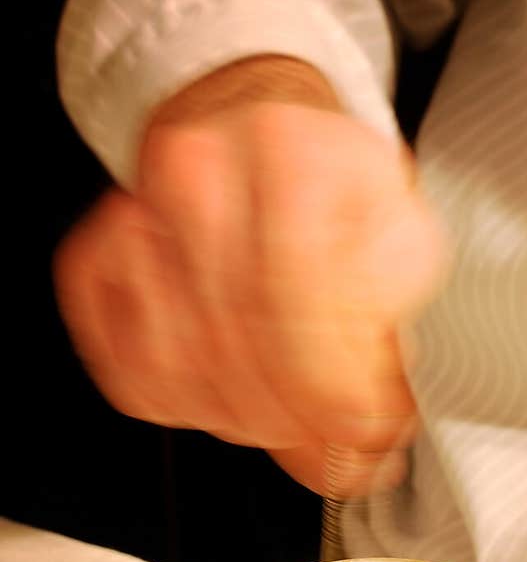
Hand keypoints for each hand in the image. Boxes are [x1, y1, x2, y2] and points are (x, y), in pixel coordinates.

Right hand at [52, 56, 449, 494]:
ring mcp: (131, 212)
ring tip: (288, 414)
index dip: (331, 392)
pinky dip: (185, 408)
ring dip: (241, 420)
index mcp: (286, 152)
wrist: (257, 127)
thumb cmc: (332, 186)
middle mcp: (195, 170)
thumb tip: (369, 424)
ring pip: (175, 371)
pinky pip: (128, 372)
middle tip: (335, 433)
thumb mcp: (401, 234)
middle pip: (233, 346)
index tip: (364, 429)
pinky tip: (230, 393)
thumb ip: (393, 324)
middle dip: (293, 417)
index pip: (295, 305)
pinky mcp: (90, 259)